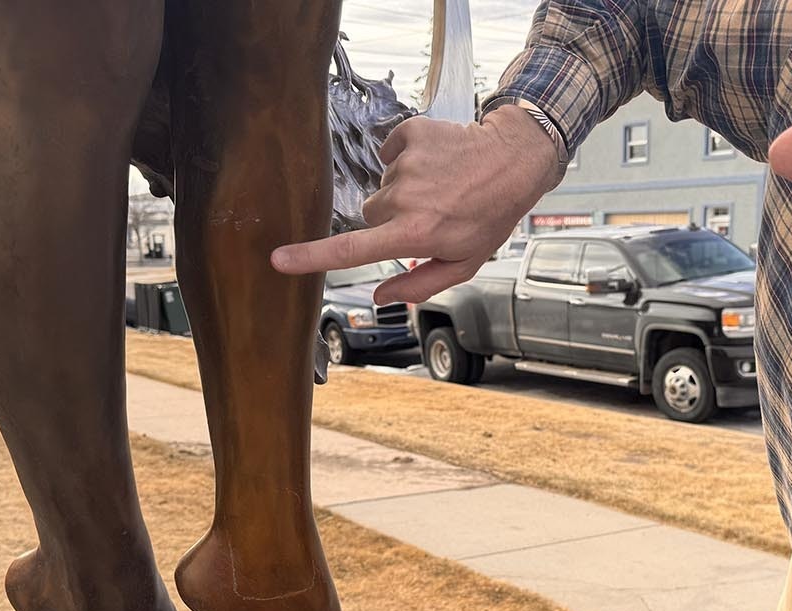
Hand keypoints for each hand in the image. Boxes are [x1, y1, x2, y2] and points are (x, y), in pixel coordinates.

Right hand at [272, 107, 565, 304]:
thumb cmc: (489, 216)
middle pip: (369, 214)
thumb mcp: (463, 263)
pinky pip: (391, 151)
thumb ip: (419, 283)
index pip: (351, 251)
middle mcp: (404, 200)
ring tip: (442, 187)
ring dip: (405, 189)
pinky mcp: (409, 133)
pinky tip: (437, 163)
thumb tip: (380, 296)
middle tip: (430, 214)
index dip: (310, 257)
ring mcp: (406, 164)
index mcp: (413, 234)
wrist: (513, 160)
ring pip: (383, 186)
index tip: (278, 259)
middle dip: (390, 219)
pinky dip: (408, 157)